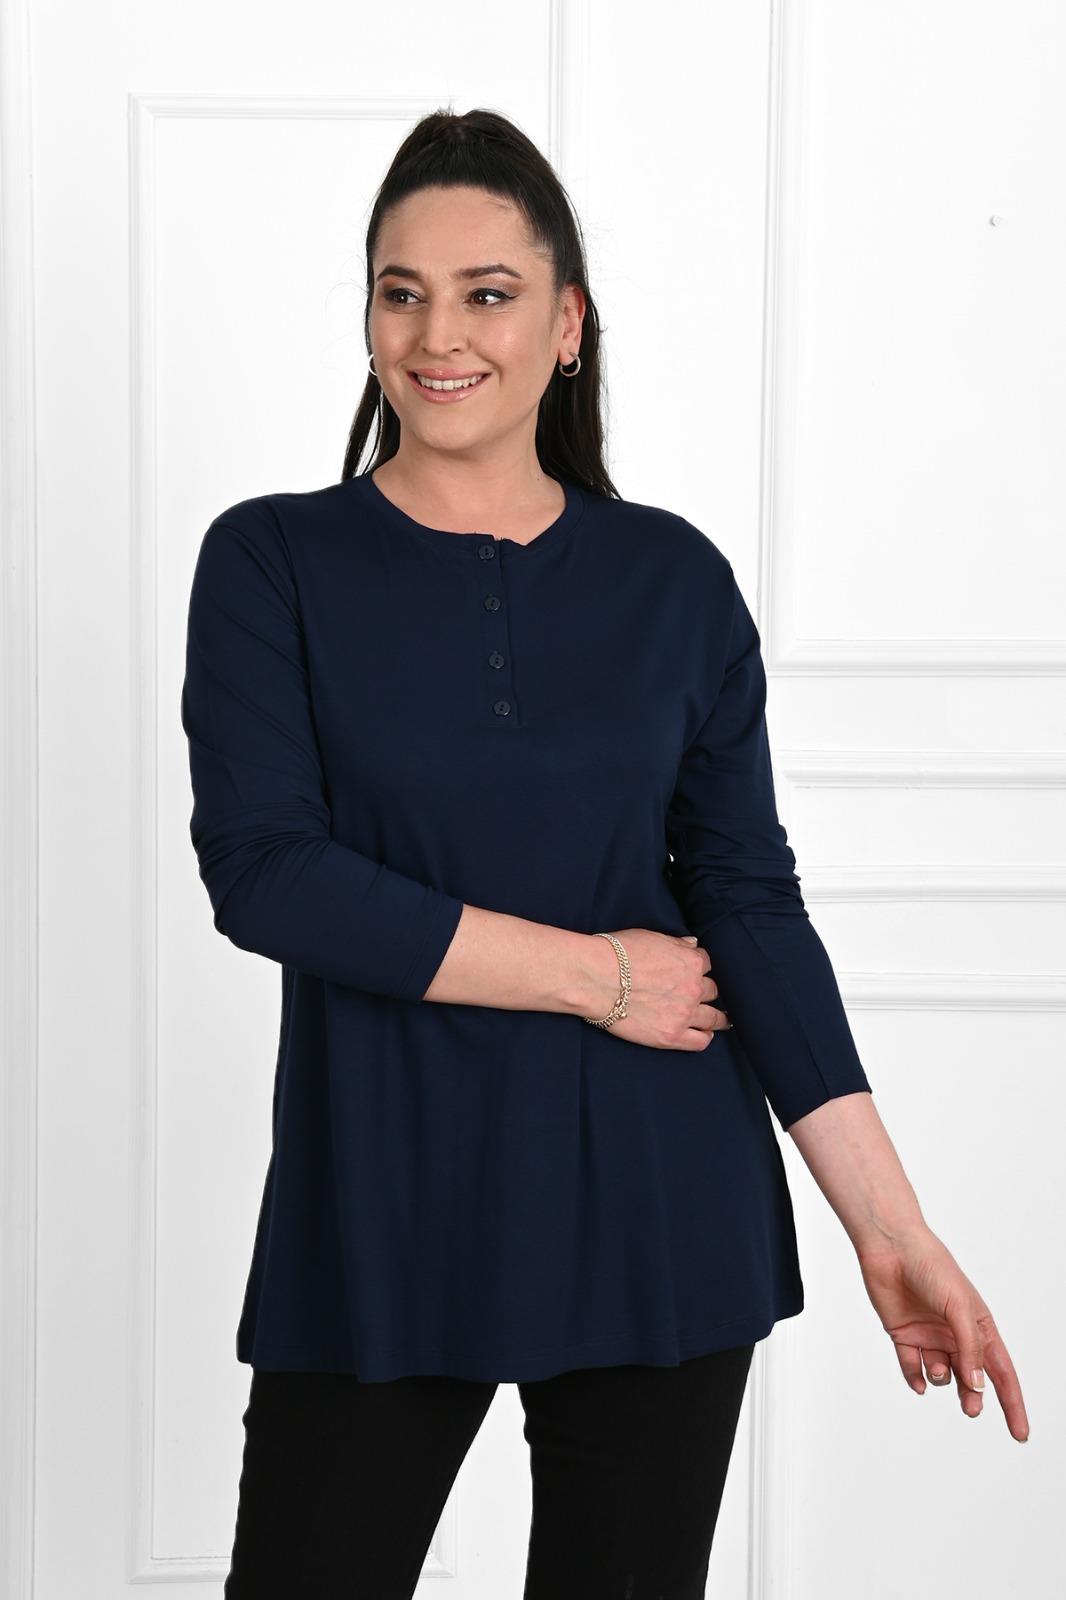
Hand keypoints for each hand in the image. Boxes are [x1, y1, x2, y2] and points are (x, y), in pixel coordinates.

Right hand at [585, 929, 731, 1050]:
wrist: (595, 978)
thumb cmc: (617, 953)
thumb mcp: (651, 937)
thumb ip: (677, 944)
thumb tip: (693, 944)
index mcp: (690, 961)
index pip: (706, 963)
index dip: (699, 968)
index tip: (695, 972)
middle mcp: (693, 987)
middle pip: (712, 990)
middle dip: (706, 991)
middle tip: (702, 996)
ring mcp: (684, 1013)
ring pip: (714, 1018)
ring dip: (718, 1018)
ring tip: (721, 1020)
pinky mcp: (671, 1036)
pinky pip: (700, 1041)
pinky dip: (705, 1036)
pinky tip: (705, 1034)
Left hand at [856, 1225, 1029, 1440]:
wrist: (890, 1246)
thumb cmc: (931, 1267)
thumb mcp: (959, 1308)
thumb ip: (970, 1349)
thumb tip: (979, 1386)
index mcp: (979, 1325)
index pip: (1002, 1372)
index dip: (1012, 1403)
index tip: (1020, 1434)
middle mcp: (955, 1334)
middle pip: (972, 1380)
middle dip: (973, 1397)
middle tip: (971, 1410)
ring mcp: (929, 1336)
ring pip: (941, 1375)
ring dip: (940, 1377)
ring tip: (935, 1365)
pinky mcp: (903, 1335)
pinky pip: (911, 1368)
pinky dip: (915, 1378)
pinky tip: (918, 1381)